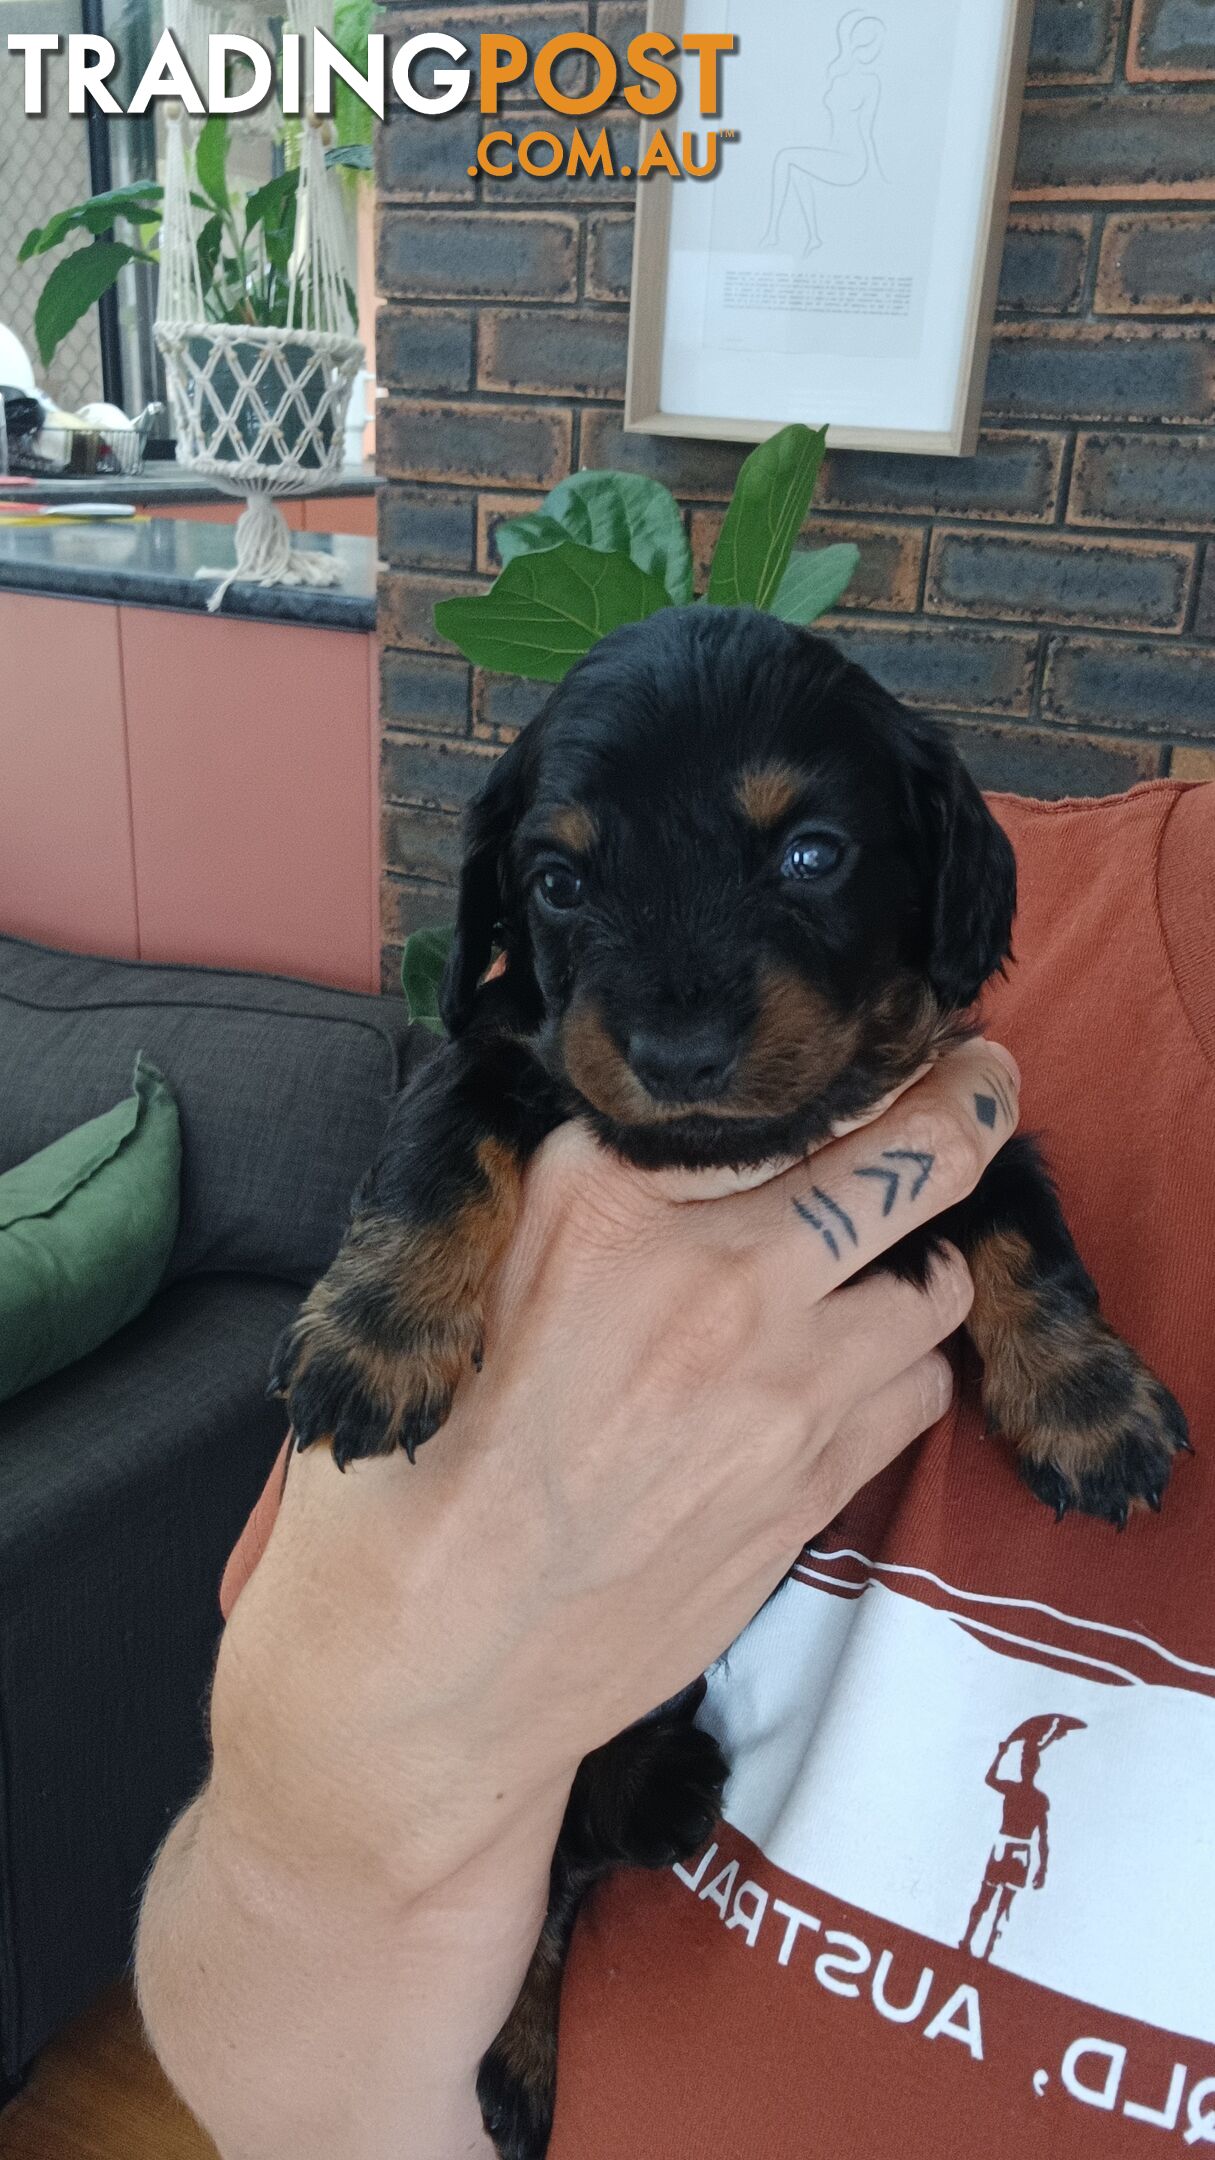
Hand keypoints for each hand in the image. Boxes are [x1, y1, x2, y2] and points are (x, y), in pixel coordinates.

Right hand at [218, 1038, 1018, 1895]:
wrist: (431, 1677)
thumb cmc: (406, 1478)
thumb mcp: (450, 1285)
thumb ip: (563, 1194)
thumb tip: (647, 1139)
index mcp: (604, 1205)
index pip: (780, 1095)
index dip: (846, 1069)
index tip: (879, 1052)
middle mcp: (714, 1276)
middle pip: (907, 1159)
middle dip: (959, 1112)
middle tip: (978, 1084)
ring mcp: (782, 1387)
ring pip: (931, 1286)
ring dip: (913, 1265)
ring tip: (879, 1265)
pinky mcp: (813, 1487)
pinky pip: (918, 1393)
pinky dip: (901, 1369)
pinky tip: (848, 1372)